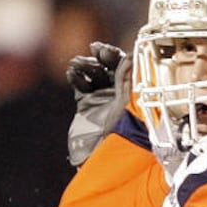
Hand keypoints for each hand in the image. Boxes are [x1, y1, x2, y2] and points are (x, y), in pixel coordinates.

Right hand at [66, 42, 130, 165]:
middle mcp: (119, 93)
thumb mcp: (128, 103)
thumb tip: (130, 55)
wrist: (102, 157)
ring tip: (77, 64)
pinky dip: (76, 77)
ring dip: (85, 65)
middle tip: (92, 52)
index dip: (114, 55)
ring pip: (93, 74)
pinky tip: (72, 73)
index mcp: (133, 91)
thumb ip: (126, 79)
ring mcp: (102, 99)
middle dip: (99, 58)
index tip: (103, 49)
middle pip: (108, 67)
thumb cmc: (123, 133)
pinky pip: (80, 85)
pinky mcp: (86, 106)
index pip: (125, 65)